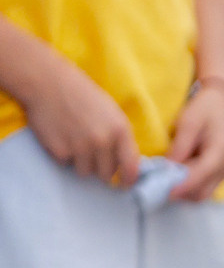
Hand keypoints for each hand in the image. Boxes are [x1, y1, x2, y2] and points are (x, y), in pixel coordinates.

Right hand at [22, 59, 140, 187]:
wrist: (48, 83)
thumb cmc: (83, 97)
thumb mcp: (112, 114)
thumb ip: (121, 139)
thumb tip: (129, 166)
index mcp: (120, 131)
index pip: (131, 168)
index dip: (128, 180)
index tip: (124, 184)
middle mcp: (102, 141)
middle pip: (106, 174)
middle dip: (101, 169)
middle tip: (92, 154)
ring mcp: (80, 147)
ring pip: (85, 172)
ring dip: (81, 162)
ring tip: (75, 142)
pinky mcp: (59, 150)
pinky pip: (65, 164)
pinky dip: (63, 155)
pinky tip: (61, 136)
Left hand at [167, 80, 223, 200]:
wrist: (222, 99)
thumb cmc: (205, 107)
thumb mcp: (188, 122)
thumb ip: (179, 147)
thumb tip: (167, 169)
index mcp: (223, 150)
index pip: (202, 175)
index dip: (182, 186)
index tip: (164, 192)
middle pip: (205, 190)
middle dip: (182, 192)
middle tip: (159, 186)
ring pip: (206, 191)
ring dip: (186, 189)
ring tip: (168, 179)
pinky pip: (209, 184)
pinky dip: (193, 183)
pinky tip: (180, 173)